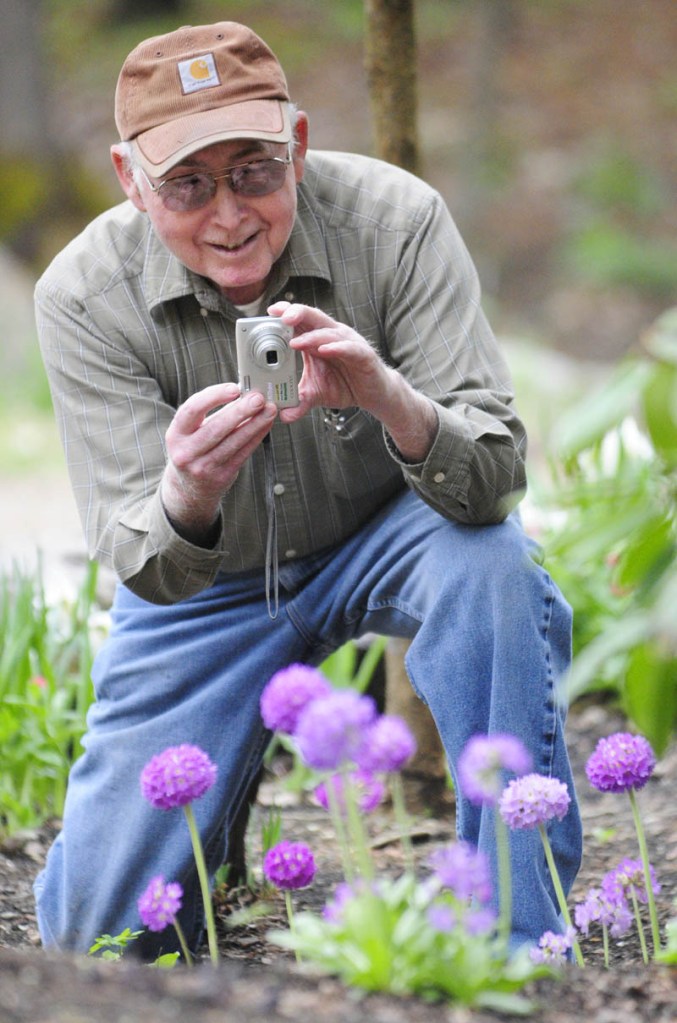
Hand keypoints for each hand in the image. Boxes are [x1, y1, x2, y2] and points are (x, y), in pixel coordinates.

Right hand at [161, 382, 276, 540]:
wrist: (189, 489)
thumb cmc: (194, 449)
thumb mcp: (191, 432)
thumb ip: (213, 413)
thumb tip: (243, 392)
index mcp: (175, 434)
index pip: (192, 410)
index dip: (214, 397)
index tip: (234, 388)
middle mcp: (186, 452)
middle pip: (216, 428)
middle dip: (240, 411)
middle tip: (258, 398)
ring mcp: (203, 467)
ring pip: (233, 442)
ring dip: (255, 424)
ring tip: (270, 409)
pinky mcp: (222, 477)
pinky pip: (243, 453)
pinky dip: (256, 437)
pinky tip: (266, 425)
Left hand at [269, 302, 437, 461]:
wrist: (375, 395)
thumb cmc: (345, 386)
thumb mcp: (316, 395)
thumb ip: (299, 402)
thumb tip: (283, 416)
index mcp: (317, 340)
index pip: (300, 321)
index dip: (286, 314)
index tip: (270, 312)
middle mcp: (332, 336)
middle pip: (313, 317)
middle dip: (296, 314)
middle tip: (280, 316)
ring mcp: (348, 343)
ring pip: (328, 332)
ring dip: (311, 336)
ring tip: (295, 342)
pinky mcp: (363, 355)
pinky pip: (349, 348)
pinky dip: (337, 347)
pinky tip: (324, 350)